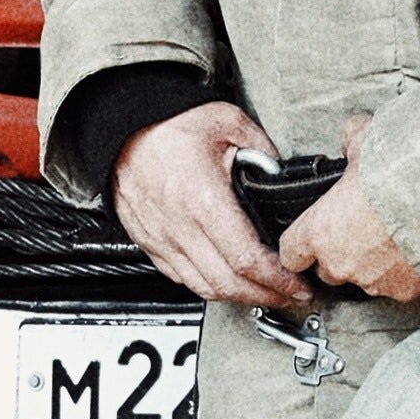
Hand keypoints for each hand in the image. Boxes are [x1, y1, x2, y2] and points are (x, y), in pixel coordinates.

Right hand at [111, 99, 307, 307]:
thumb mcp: (229, 122)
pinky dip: (208, 286)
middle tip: (290, 297)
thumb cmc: (168, 122)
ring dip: (238, 297)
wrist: (122, 124)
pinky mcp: (149, 241)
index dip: (277, 280)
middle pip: (227, 283)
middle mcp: (179, 225)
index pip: (246, 258)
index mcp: (203, 198)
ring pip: (202, 287)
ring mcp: (161, 237)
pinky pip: (180, 277)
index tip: (296, 285)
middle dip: (265, 297)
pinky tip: (227, 280)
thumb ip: (263, 151)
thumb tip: (282, 175)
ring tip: (264, 293)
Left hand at [277, 117, 419, 303]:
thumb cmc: (400, 171)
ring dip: (371, 262)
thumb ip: (351, 142)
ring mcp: (373, 280)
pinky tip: (414, 247)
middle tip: (360, 227)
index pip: (290, 254)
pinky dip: (403, 272)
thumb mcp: (365, 140)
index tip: (310, 236)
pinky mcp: (404, 290)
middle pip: (327, 269)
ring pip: (363, 279)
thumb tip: (354, 135)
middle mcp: (341, 262)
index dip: (301, 244)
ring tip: (391, 235)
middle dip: (340, 252)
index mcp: (320, 231)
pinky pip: (396, 285)